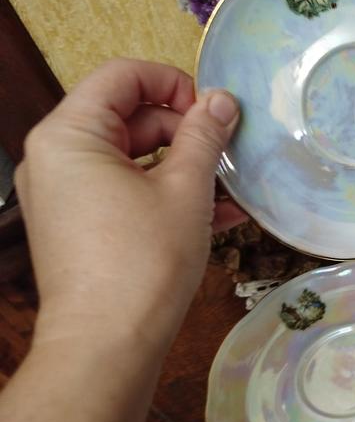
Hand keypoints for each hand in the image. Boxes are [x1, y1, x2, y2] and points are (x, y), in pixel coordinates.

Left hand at [15, 58, 246, 352]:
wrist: (108, 346)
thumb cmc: (144, 261)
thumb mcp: (186, 189)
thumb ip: (204, 135)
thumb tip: (222, 100)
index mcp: (69, 134)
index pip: (123, 76)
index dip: (175, 83)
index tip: (214, 113)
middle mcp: (55, 157)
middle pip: (128, 116)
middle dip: (185, 131)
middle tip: (229, 153)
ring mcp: (64, 194)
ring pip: (132, 158)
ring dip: (183, 166)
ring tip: (232, 187)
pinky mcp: (78, 225)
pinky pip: (124, 191)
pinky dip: (164, 194)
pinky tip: (217, 213)